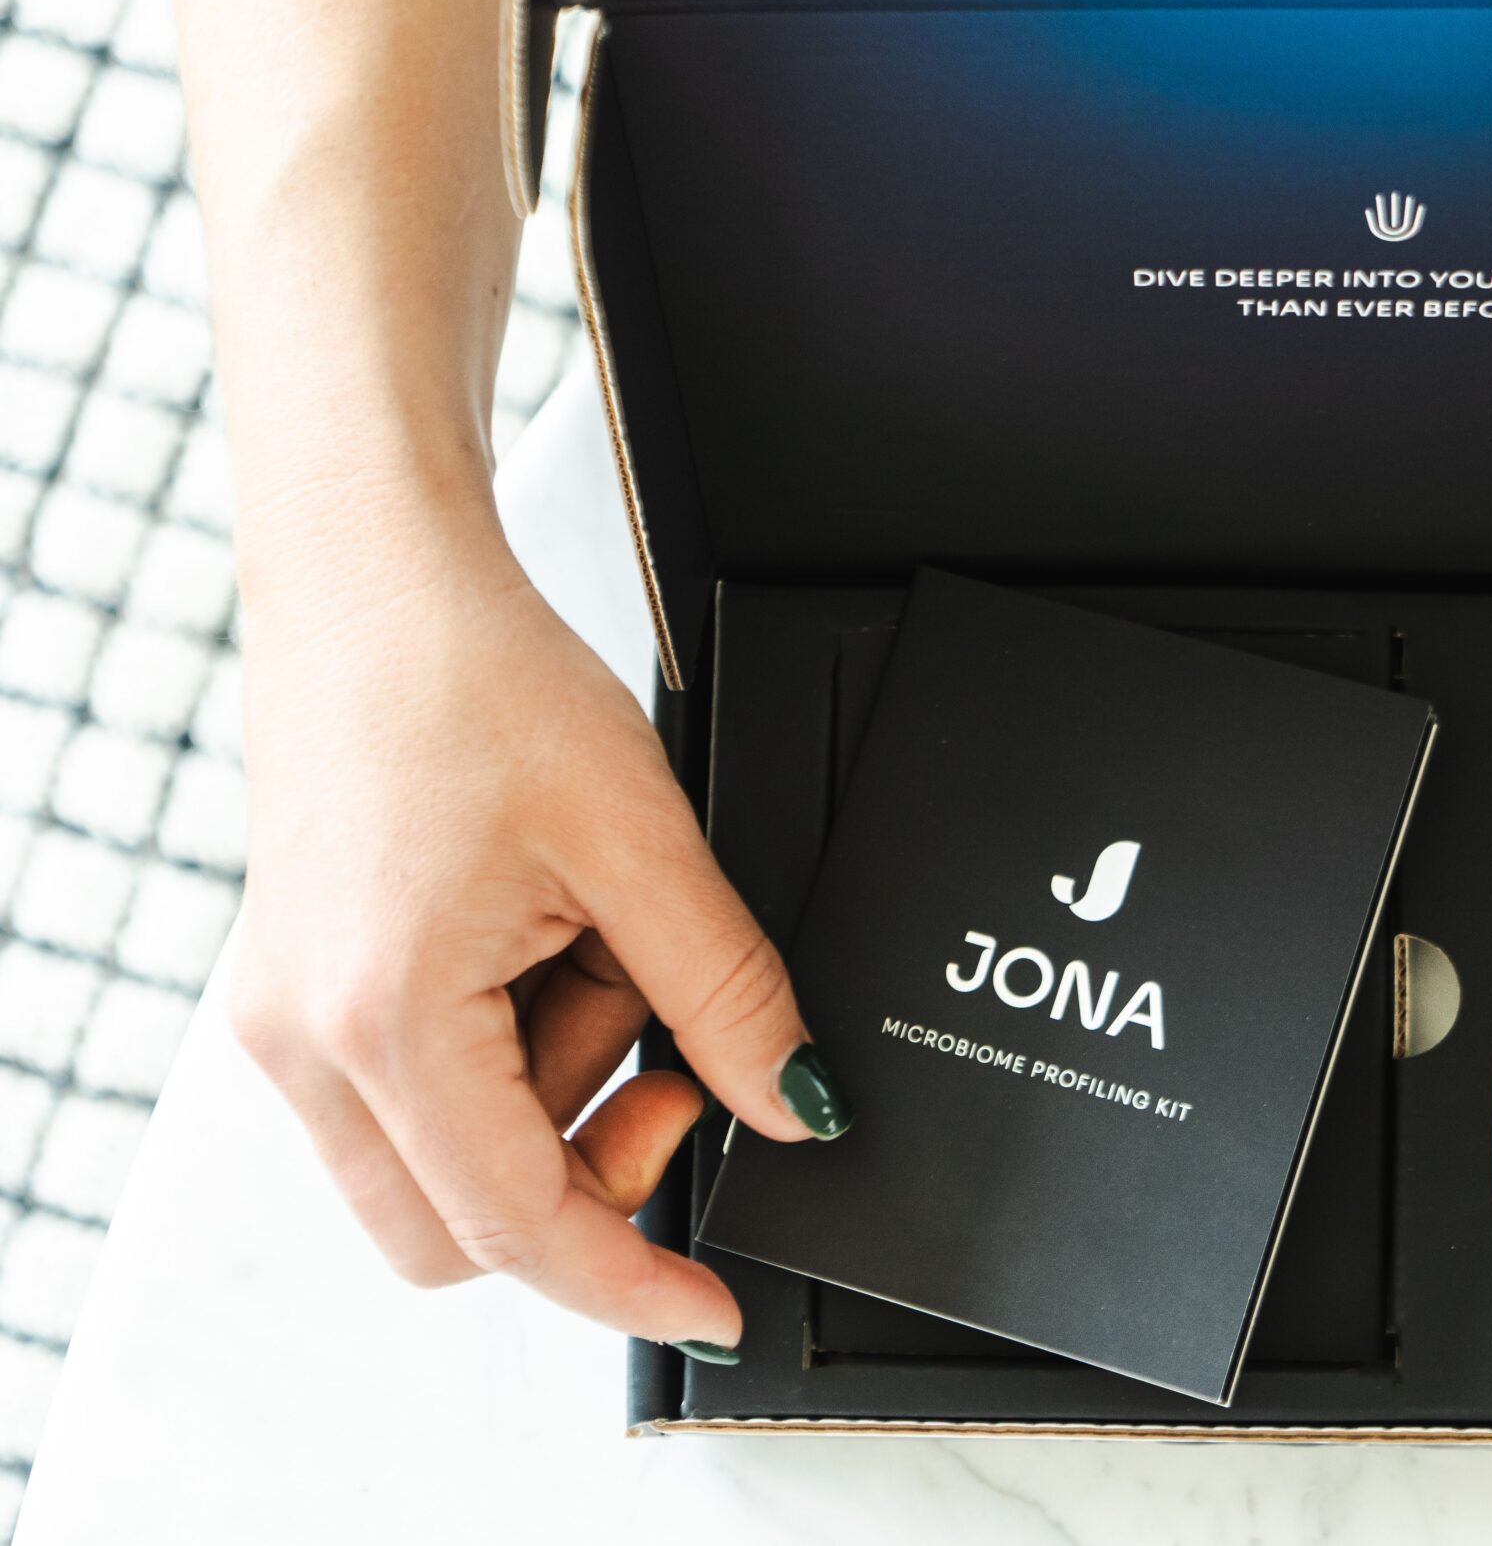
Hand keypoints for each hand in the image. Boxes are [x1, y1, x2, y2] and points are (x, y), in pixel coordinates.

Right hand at [226, 486, 843, 1355]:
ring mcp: (297, 1020)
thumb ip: (726, 995)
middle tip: (679, 1068)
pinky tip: (557, 940)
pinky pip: (427, 1085)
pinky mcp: (312, 989)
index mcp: (384, 1019)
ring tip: (606, 945)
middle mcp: (309, 1042)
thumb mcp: (642, 844)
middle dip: (595, 1176)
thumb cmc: (480, 680)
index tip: (712, 1309)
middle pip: (465, 1226)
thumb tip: (793, 1106)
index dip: (631, 1285)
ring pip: (450, 1158)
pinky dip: (517, 1047)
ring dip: (561, 1090)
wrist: (380, 582)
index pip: (517, 1227)